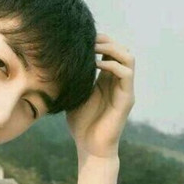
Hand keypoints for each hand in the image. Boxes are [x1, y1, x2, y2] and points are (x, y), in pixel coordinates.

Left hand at [65, 33, 134, 159]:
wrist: (89, 146)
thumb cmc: (80, 123)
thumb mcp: (73, 95)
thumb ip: (72, 80)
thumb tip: (54, 64)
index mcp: (106, 81)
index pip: (110, 52)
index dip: (99, 41)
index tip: (81, 38)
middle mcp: (118, 82)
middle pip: (121, 50)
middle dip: (106, 40)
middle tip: (88, 39)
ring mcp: (124, 90)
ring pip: (128, 58)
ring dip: (111, 48)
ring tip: (93, 48)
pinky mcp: (126, 100)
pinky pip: (126, 74)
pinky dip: (112, 65)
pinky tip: (96, 64)